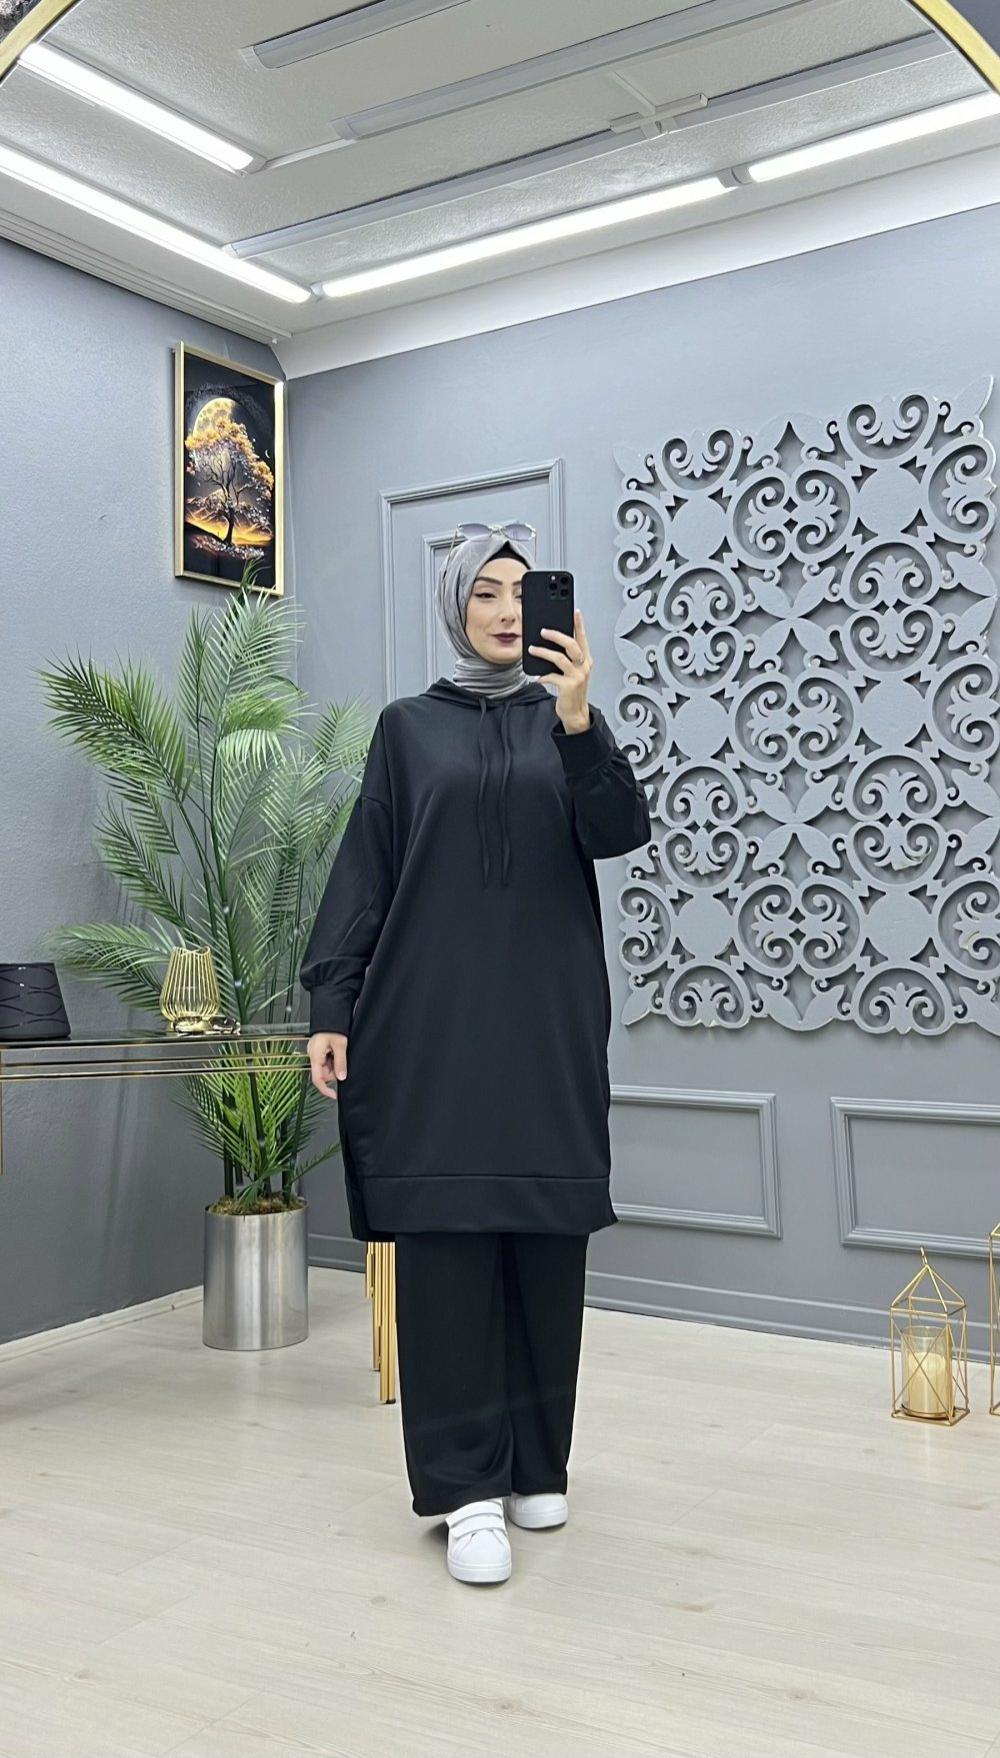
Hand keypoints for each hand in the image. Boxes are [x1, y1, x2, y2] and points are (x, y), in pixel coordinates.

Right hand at [308, 1031, 346, 1097]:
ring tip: (341, 1051)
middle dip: (335, 1072)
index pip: (317, 1080)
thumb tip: (341, 1077)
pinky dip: (334, 1058)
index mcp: (315, 1055)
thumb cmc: (333, 1026)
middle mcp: (313, 1055)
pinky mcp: (319, 1049)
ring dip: (335, 1064)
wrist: (330, 1013)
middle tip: (343, 1061)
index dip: (326, 1090)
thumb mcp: (340, 1045)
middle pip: (323, 1073)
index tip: (334, 1095)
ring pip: (326, 1066)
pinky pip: (326, 1059)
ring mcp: (316, 1052)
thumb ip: (340, 1063)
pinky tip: (338, 1050)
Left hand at [527, 608, 592, 730]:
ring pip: (559, 658)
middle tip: (543, 631)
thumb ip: (566, 659)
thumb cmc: (572, 691)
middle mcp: (584, 667)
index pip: (583, 638)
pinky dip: (543, 675)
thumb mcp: (572, 672)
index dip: (580, 624)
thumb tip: (549, 644)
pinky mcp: (568, 687)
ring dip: (543, 652)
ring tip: (533, 649)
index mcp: (586, 660)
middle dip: (556, 635)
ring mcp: (577, 676)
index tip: (575, 612)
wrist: (575, 713)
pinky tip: (538, 676)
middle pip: (572, 645)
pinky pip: (552, 676)